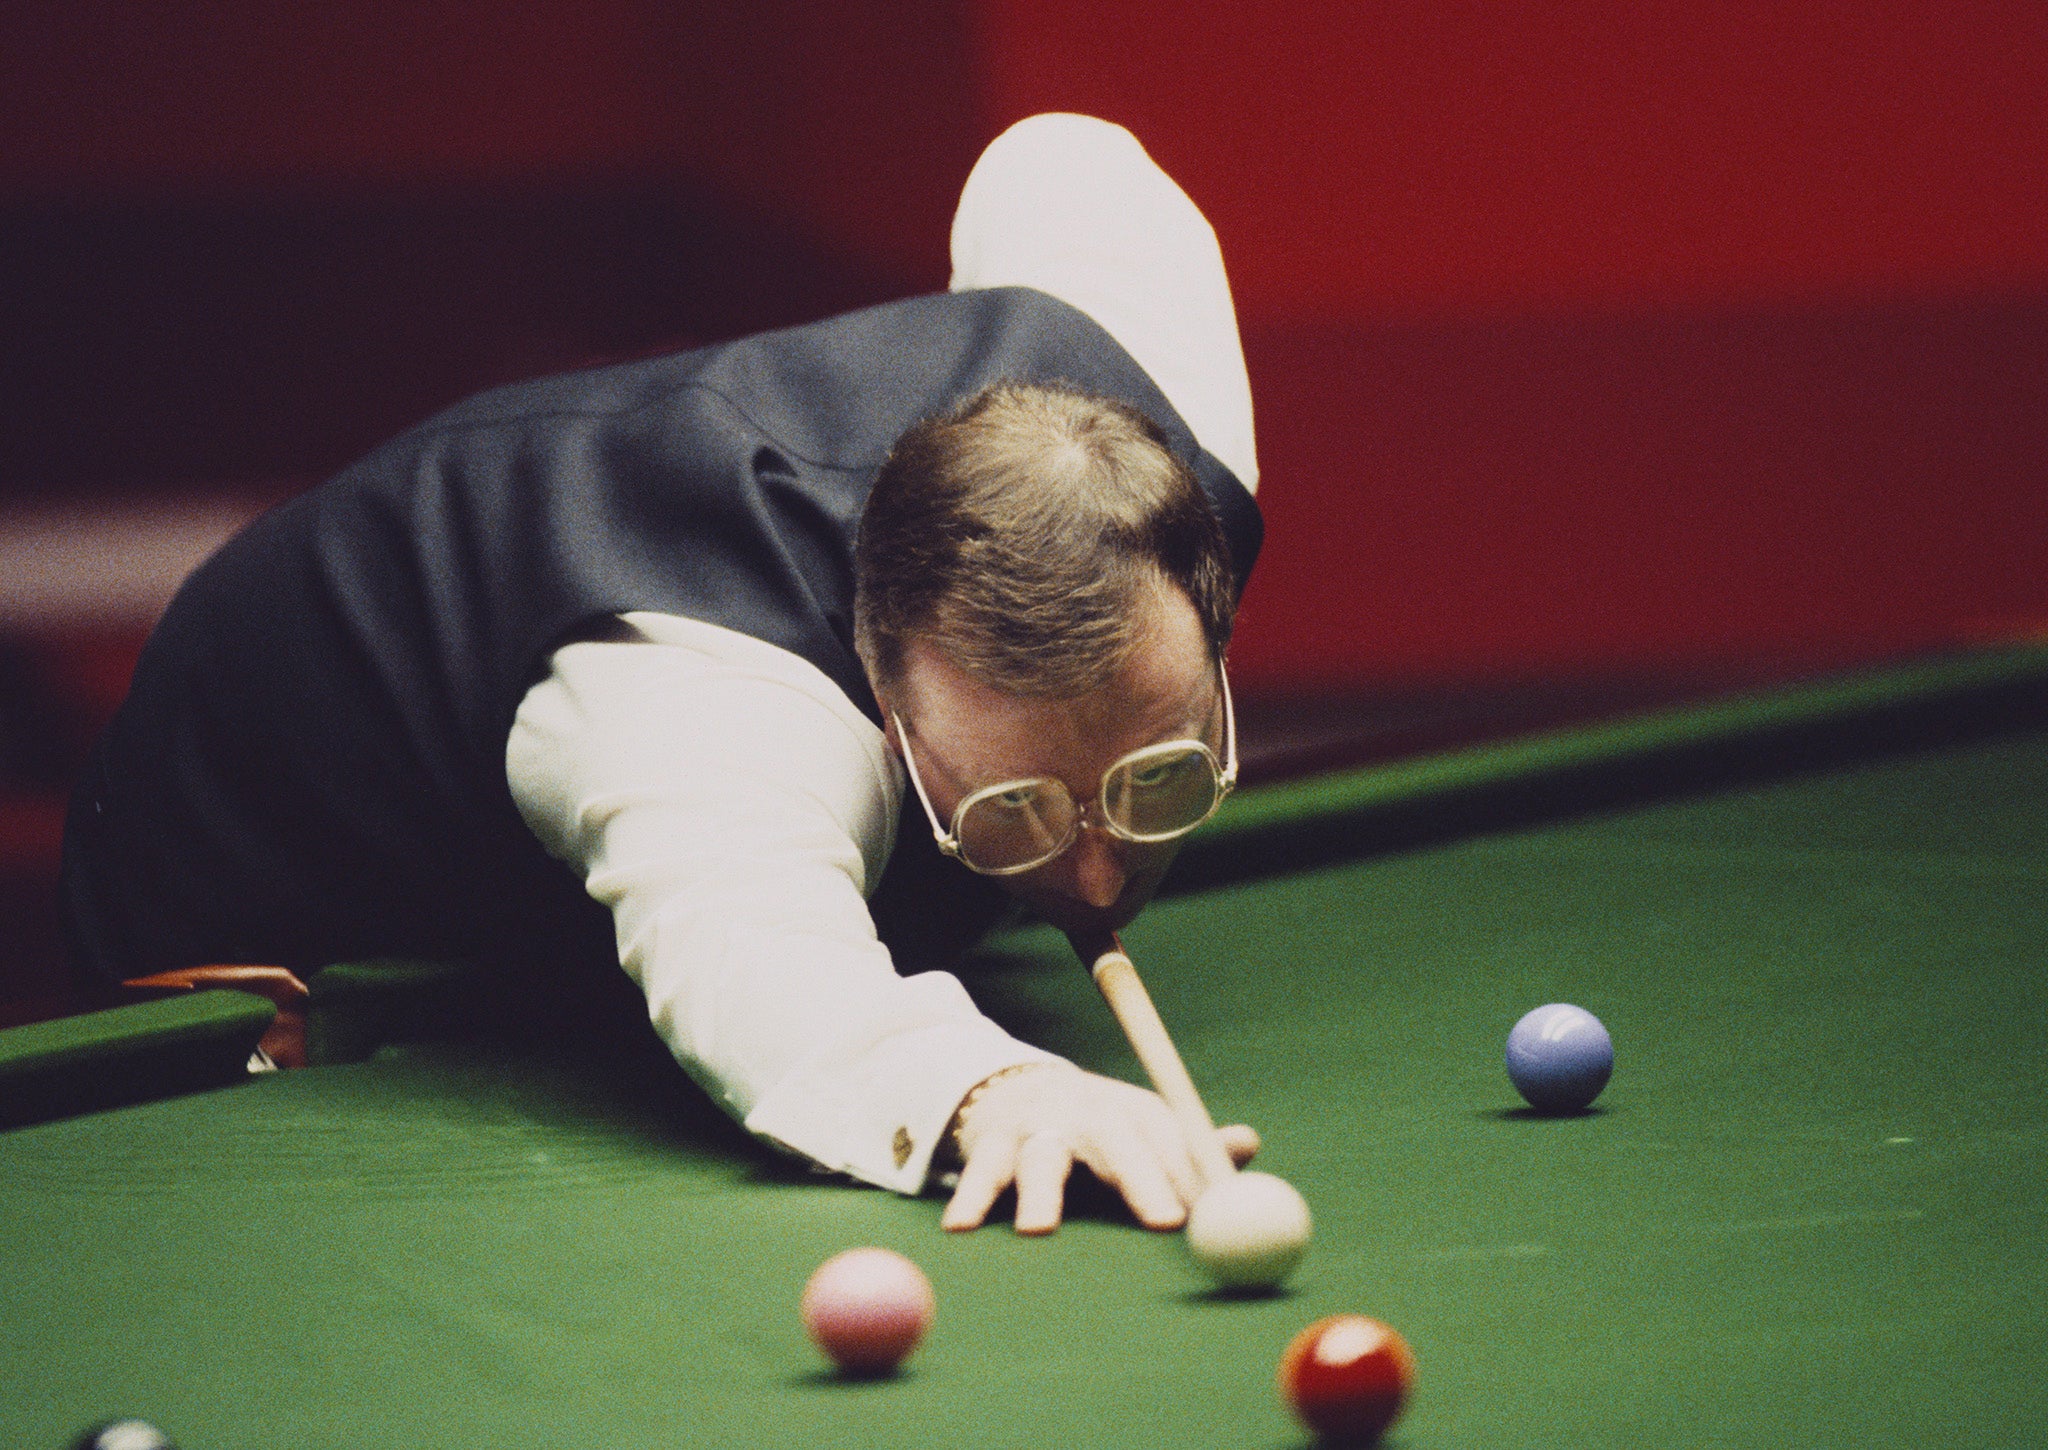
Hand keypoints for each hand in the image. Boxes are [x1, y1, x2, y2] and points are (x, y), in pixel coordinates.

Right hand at [940, 1063, 1259, 1233]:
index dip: (1194, 1174)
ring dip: (1042, 1193)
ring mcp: (1036, 1128)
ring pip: (1043, 1158)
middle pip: (1117, 1142)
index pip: (1171, 1140)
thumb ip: (1191, 1151)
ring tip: (1040, 1229)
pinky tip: (961, 1227)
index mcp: (1134, 1112)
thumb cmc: (1100, 1131)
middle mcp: (1087, 1113)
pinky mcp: (989, 1145)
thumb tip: (1249, 1145)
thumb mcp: (1145, 1132)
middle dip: (1142, 1179)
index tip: (1215, 1210)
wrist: (1017, 1089)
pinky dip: (971, 1199)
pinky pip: (980, 1175)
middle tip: (1166, 1219)